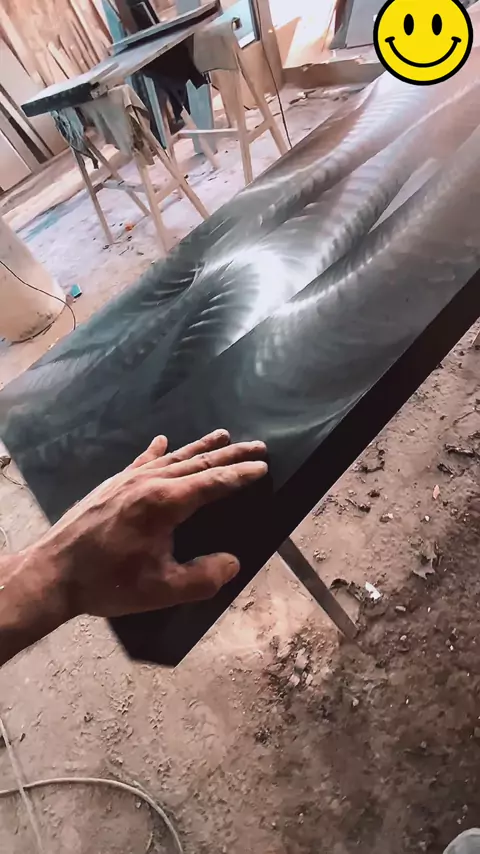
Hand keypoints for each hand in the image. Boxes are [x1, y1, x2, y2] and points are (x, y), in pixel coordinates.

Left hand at [30, 429, 267, 619]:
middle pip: (199, 463)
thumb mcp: (162, 589)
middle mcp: (150, 482)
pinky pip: (142, 460)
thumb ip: (203, 578)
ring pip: (174, 457)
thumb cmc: (108, 582)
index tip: (262, 466)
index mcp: (166, 503)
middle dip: (231, 454)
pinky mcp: (112, 484)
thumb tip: (232, 563)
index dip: (241, 474)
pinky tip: (162, 441)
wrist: (55, 571)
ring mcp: (128, 479)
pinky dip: (157, 450)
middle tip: (258, 446)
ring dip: (201, 447)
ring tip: (223, 435)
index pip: (214, 482)